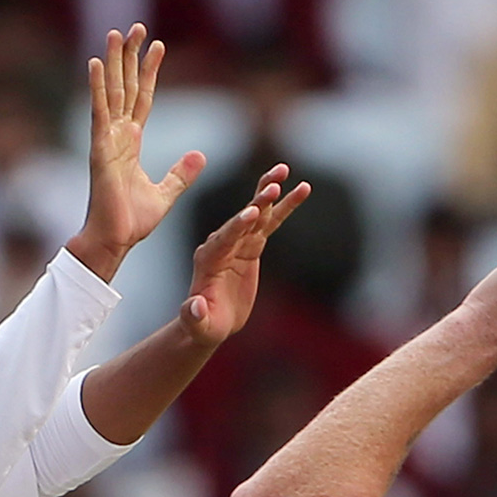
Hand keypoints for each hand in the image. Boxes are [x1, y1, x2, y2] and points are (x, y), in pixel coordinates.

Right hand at [65, 24, 205, 282]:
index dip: (149, 72)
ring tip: (117, 32)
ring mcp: (106, 141)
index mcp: (131, 144)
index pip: (143, 99)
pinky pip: (99, 112)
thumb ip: (181, 174)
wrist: (115, 240)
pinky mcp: (100, 150)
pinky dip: (97, 87)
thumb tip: (200, 155)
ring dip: (115, 61)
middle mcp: (117, 136)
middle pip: (126, 87)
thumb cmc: (132, 221)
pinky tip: (97, 62)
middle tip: (135, 26)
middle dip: (131, 56)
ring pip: (112, 92)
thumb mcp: (166, 194)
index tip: (157, 47)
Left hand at [178, 164, 310, 346]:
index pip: (224, 238)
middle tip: (273, 185)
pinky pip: (271, 222)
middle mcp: (221, 243)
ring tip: (286, 171)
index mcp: (208, 258)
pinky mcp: (252, 244)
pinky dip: (285, 206)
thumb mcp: (198, 324)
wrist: (211, 321)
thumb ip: (194, 315)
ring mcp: (238, 241)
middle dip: (257, 202)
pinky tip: (301, 189)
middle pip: (242, 218)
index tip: (253, 212)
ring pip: (258, 213)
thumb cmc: (204, 325)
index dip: (238, 226)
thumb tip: (195, 307)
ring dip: (270, 193)